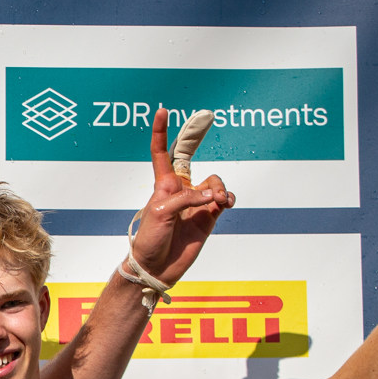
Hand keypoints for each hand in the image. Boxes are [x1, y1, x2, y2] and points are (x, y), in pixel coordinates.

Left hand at [130, 107, 235, 287]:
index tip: (162, 111)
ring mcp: (196, 202)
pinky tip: (226, 203)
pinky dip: (228, 197)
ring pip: (215, 181)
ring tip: (217, 201)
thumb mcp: (161, 214)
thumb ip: (188, 199)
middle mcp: (180, 189)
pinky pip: (224, 198)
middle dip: (197, 136)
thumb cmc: (149, 240)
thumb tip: (214, 196)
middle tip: (207, 117)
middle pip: (192, 156)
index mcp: (163, 185)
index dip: (162, 132)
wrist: (157, 267)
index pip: (162, 153)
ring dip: (218, 187)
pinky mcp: (209, 216)